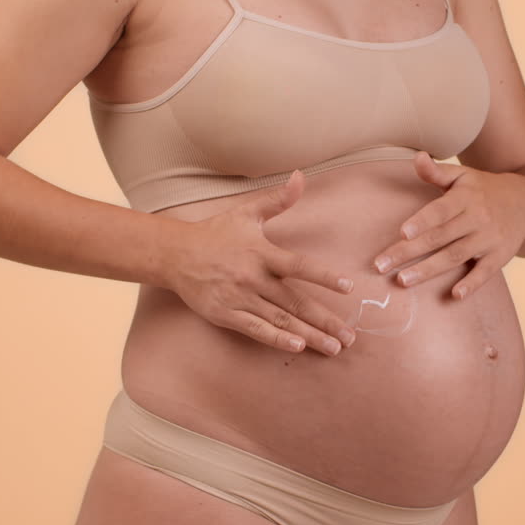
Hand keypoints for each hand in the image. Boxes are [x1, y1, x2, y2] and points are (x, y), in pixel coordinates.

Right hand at [165, 170, 357, 355]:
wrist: (175, 254)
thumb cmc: (215, 233)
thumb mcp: (246, 213)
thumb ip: (277, 199)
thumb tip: (300, 176)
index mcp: (262, 253)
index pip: (299, 265)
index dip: (324, 277)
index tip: (348, 287)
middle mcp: (253, 277)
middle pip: (295, 302)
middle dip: (325, 320)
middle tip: (349, 336)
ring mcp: (239, 298)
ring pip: (280, 320)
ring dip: (309, 336)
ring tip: (333, 348)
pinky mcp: (225, 315)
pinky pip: (255, 330)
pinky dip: (277, 339)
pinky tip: (297, 346)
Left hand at [373, 151, 524, 299]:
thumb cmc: (483, 190)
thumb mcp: (462, 176)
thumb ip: (437, 172)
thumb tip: (417, 157)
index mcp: (465, 197)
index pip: (440, 211)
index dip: (422, 222)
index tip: (402, 233)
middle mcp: (477, 218)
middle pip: (440, 237)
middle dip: (409, 251)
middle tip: (381, 266)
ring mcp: (489, 239)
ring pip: (456, 256)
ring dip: (429, 269)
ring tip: (403, 280)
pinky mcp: (500, 257)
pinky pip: (485, 272)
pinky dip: (471, 284)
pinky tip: (454, 295)